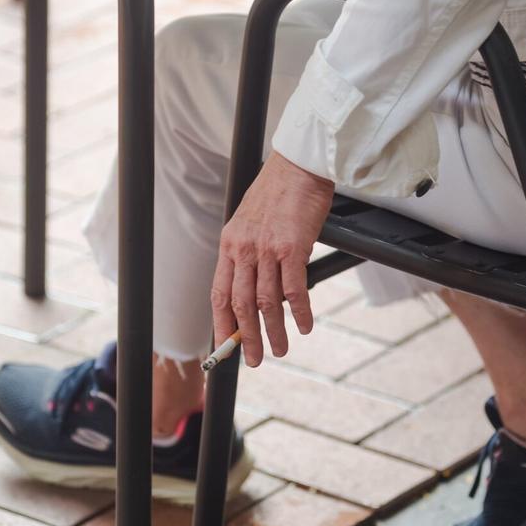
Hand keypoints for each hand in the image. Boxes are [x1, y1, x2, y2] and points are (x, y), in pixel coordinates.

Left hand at [211, 151, 334, 366]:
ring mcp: (267, 249)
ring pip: (266, 302)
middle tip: (254, 359)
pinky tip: (305, 326)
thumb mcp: (250, 222)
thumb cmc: (278, 192)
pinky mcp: (292, 248)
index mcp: (229, 244)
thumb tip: (256, 287)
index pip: (219, 294)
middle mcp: (244, 249)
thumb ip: (249, 253)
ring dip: (274, 331)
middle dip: (246, 338)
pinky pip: (294, 289)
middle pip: (240, 305)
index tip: (226, 345)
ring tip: (281, 350)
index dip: (222, 324)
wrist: (299, 165)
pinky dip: (301, 312)